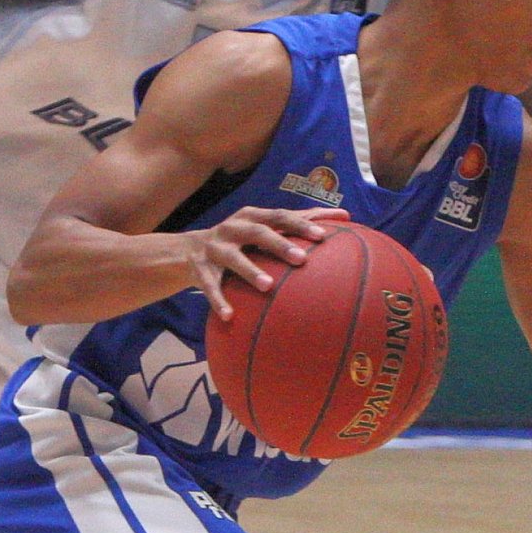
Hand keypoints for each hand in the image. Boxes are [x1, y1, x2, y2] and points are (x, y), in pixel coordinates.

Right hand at [183, 206, 346, 320]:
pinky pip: (210, 287)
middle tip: (302, 259)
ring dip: (251, 271)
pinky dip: (219, 301)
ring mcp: (215, 248)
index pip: (280, 216)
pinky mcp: (200, 270)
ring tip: (268, 286)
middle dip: (280, 244)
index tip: (324, 235)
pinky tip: (230, 316)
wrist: (186, 252)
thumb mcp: (261, 229)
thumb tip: (345, 217)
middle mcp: (233, 228)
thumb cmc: (238, 241)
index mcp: (252, 217)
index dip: (301, 223)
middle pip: (259, 233)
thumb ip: (297, 224)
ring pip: (234, 259)